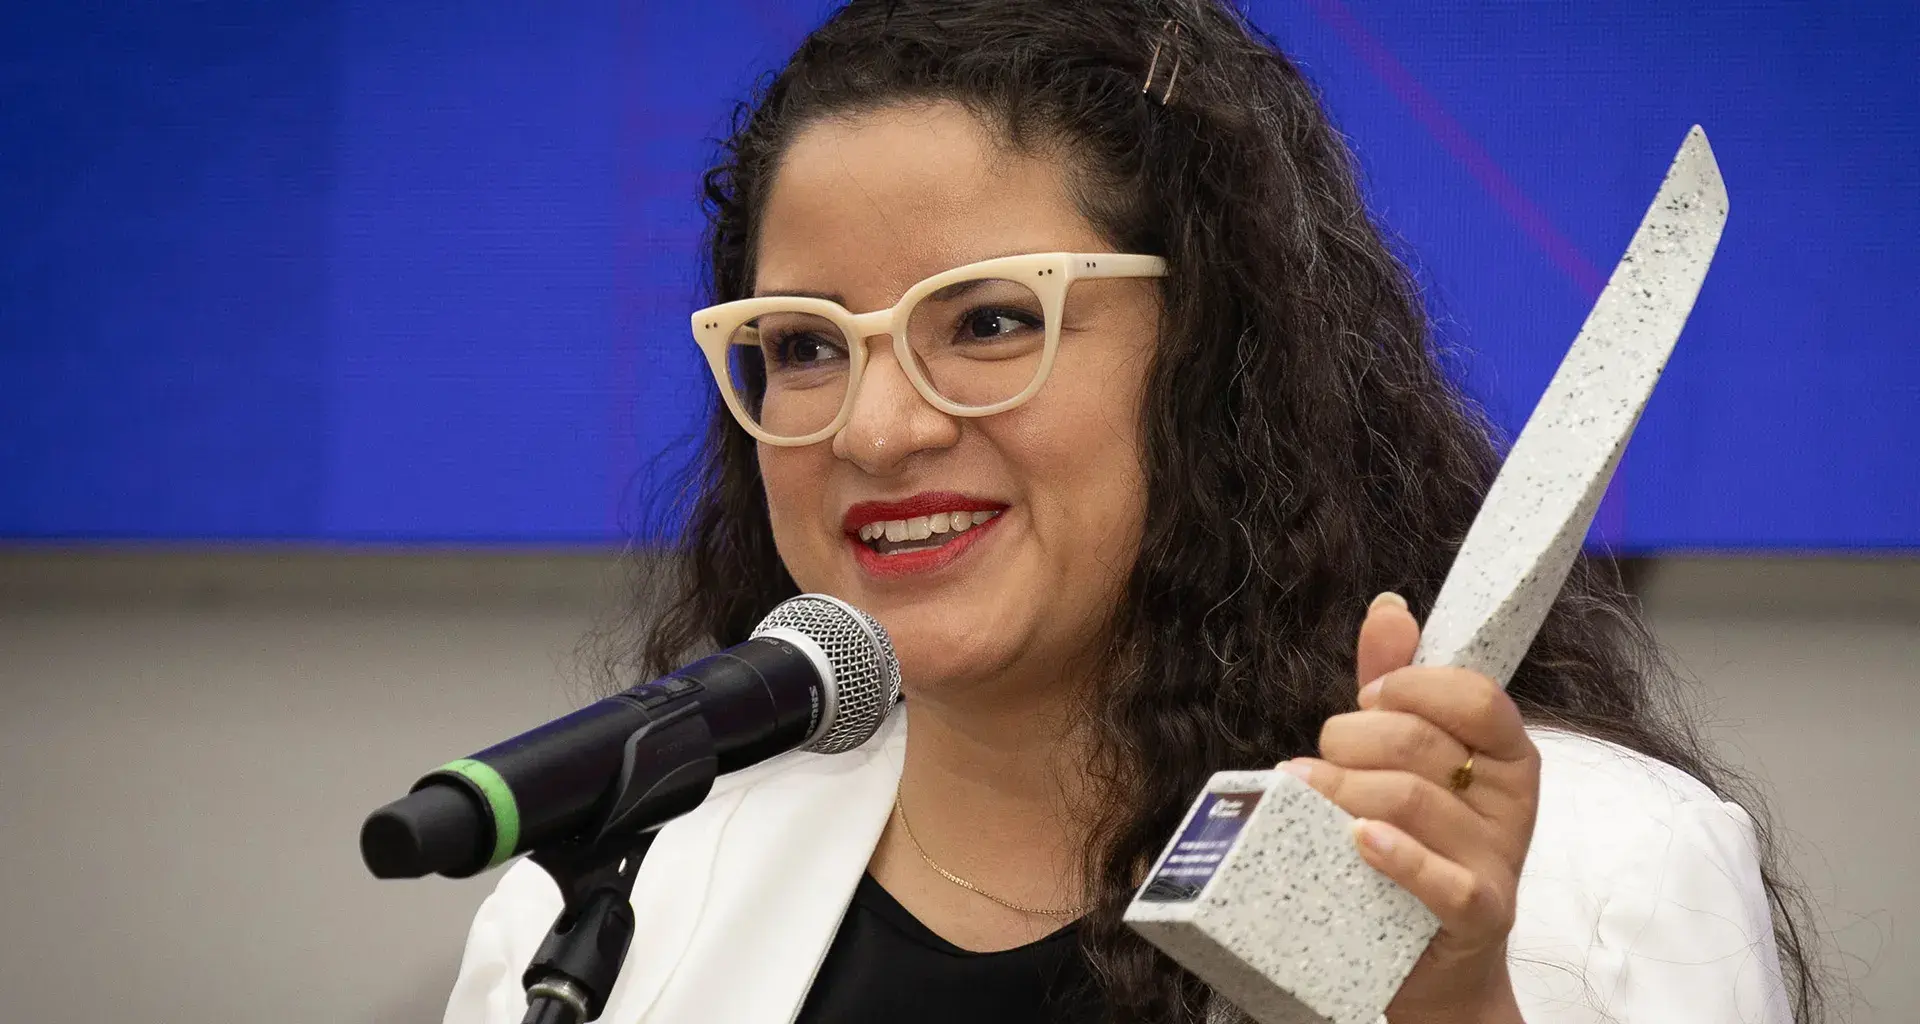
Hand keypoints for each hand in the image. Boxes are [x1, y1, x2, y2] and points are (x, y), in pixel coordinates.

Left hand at [1278, 592, 1537, 1023]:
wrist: (1434, 960)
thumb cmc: (1417, 844)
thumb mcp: (1410, 760)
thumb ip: (1398, 687)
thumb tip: (1388, 608)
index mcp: (1505, 753)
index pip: (1475, 694)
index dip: (1412, 685)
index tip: (1369, 696)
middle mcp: (1510, 803)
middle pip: (1421, 744)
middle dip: (1352, 741)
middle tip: (1324, 759)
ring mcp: (1498, 860)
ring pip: (1409, 802)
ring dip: (1341, 791)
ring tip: (1307, 794)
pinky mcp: (1480, 915)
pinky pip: (1442, 880)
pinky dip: (1395, 856)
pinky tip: (1358, 841)